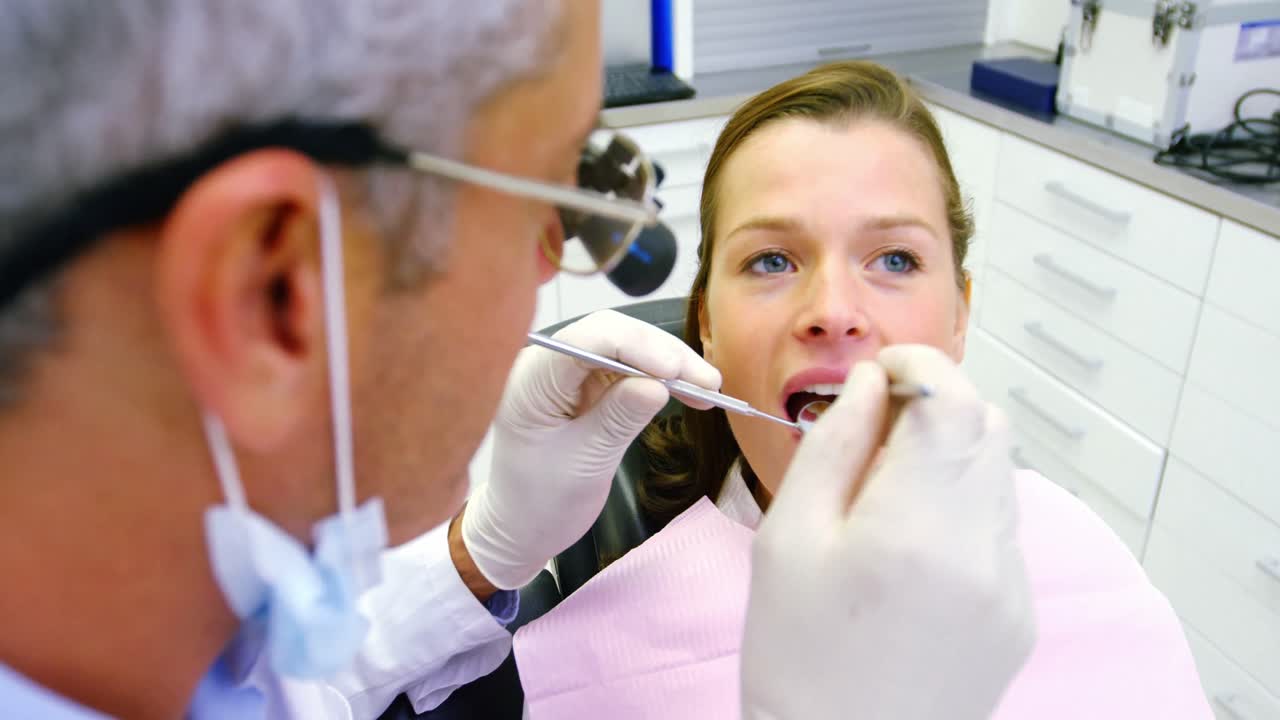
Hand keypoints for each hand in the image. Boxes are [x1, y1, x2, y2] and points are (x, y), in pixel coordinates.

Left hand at [461, 310, 720, 589]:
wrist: (522, 526)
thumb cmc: (541, 502)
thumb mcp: (585, 465)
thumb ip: (619, 419)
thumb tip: (658, 385)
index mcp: (531, 381)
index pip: (586, 341)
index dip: (636, 347)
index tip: (676, 370)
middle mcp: (546, 365)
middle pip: (611, 335)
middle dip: (661, 353)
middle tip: (707, 382)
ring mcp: (566, 372)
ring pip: (625, 347)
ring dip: (668, 364)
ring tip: (708, 389)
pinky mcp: (584, 384)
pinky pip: (627, 368)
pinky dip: (658, 378)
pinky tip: (687, 390)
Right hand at [740, 346, 1034, 719]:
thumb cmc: (795, 658)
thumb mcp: (787, 540)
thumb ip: (833, 445)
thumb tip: (868, 383)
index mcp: (916, 527)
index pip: (951, 397)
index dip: (915, 365)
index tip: (878, 374)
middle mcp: (982, 551)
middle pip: (987, 424)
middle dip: (933, 407)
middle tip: (871, 438)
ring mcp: (1012, 586)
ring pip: (998, 472)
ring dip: (949, 457)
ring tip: (884, 500)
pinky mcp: (1020, 613)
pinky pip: (999, 526)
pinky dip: (961, 509)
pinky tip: (909, 550)